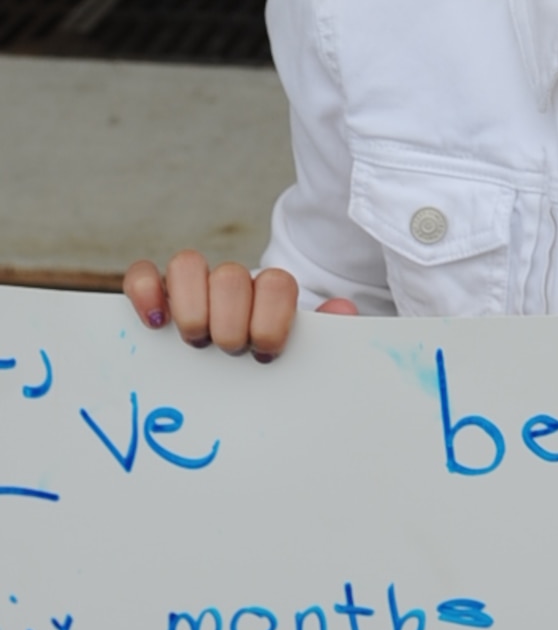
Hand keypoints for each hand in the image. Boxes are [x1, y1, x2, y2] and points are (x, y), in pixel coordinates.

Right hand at [122, 251, 357, 359]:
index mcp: (272, 295)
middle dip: (230, 322)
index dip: (271, 318)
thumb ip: (328, 335)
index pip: (276, 283)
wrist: (243, 365)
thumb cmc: (271, 364)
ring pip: (187, 264)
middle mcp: (233, 284)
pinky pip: (143, 274)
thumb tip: (342, 309)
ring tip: (197, 343)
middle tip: (231, 352)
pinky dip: (146, 292)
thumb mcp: (302, 355)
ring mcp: (193, 286)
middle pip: (231, 276)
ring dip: (192, 308)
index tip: (266, 353)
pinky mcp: (156, 293)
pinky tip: (155, 323)